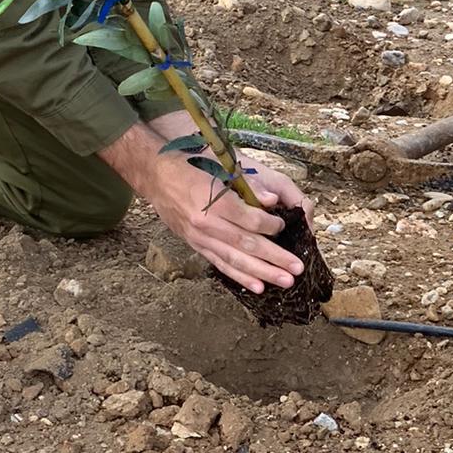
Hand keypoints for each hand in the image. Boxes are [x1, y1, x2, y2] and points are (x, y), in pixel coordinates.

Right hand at [147, 150, 307, 292]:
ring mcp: (200, 237)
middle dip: (275, 258)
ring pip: (235, 259)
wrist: (156, 175)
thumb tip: (271, 200)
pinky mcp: (195, 244)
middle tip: (297, 268)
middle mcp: (207, 223)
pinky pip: (220, 264)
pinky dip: (240, 276)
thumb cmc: (190, 167)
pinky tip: (258, 286)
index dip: (271, 225)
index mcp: (215, 201)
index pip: (250, 220)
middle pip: (247, 245)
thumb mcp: (219, 166)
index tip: (284, 225)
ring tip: (285, 281)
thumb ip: (247, 185)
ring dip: (262, 272)